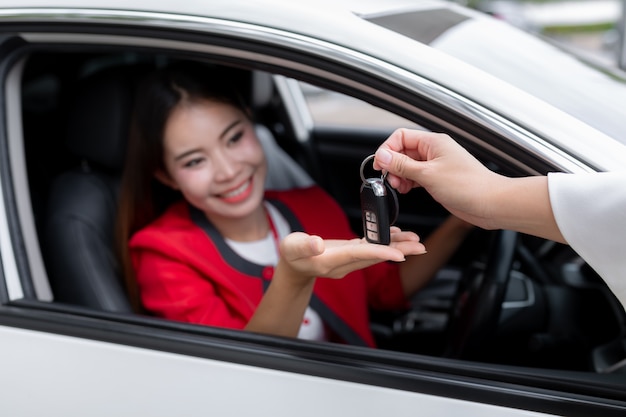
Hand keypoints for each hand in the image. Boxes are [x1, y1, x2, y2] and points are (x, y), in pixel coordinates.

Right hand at [278, 227, 425, 279]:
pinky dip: (385, 243)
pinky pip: (371, 249)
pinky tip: (396, 236)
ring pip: (376, 254)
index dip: (379, 253)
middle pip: (374, 257)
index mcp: (330, 261)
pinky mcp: (349, 254)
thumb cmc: (291, 255)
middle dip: (398, 252)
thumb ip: (304, 245)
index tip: (399, 255)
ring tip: (416, 242)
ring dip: (397, 248)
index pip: (359, 255)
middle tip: (420, 246)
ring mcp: (348, 260)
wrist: (293, 267)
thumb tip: (317, 243)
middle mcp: (343, 264)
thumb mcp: (292, 247)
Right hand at [373, 128, 503, 228]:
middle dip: (393, 165)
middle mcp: (434, 151)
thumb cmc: (469, 186)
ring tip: (399, 187)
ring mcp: (436, 165)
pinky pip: (416, 176)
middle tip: (390, 179)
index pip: (401, 137)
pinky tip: (407, 190)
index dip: (387, 149)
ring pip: (408, 165)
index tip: (380, 164)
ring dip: (400, 176)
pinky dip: (408, 183)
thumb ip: (403, 165)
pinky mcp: (437, 179)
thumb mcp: (428, 174)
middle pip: (403, 151)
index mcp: (434, 142)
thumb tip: (383, 156)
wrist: (490, 203)